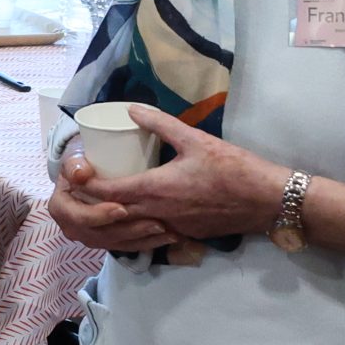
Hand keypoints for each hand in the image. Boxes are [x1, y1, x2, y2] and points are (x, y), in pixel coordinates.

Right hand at [47, 153, 179, 252]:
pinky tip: (169, 237)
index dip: (99, 216)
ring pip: (117, 244)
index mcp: (61, 208)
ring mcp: (90, 237)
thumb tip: (80, 174)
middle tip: (155, 223)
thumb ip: (74, 164)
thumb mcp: (73, 161)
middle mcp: (72, 227)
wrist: (83, 177)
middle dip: (129, 231)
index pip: (78, 217)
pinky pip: (128, 246)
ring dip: (143, 239)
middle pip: (101, 235)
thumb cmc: (80, 166)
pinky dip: (148, 243)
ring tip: (166, 230)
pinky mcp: (107, 241)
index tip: (122, 208)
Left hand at [94, 105, 293, 239]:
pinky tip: (133, 210)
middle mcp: (158, 214)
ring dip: (111, 216)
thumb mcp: (195, 139)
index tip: (74, 173)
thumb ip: (161, 123)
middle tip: (81, 185)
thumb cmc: (234, 168)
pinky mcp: (185, 235)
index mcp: (155, 189)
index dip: (85, 185)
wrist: (270, 200)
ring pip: (129, 227)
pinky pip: (151, 233)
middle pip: (110, 214)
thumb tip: (131, 109)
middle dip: (91, 202)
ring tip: (101, 198)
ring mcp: (172, 228)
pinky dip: (135, 224)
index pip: (106, 193)